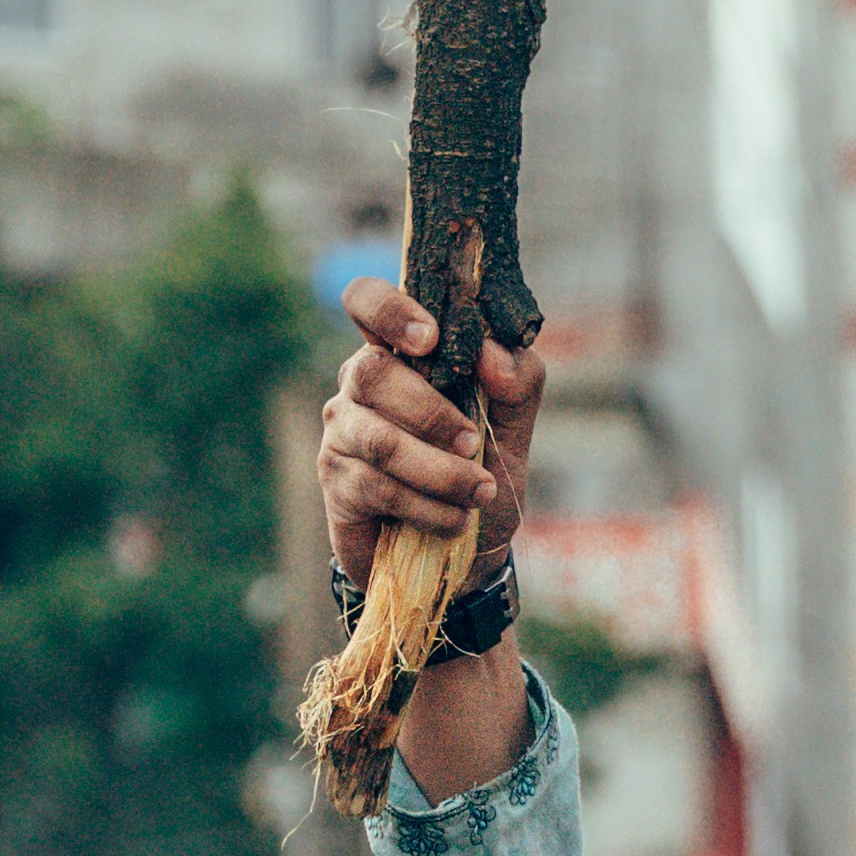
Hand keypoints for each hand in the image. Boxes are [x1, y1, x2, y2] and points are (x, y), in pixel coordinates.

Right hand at [320, 282, 543, 592]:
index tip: (430, 339)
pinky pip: (378, 487)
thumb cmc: (482, 476)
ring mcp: (341, 433)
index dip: (389, 308)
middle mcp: (358, 385)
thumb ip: (518, 383)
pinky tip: (452, 520)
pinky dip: (428, 507)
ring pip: (379, 438)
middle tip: (472, 443)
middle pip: (372, 371)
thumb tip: (491, 358)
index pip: (365, 300)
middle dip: (431, 411)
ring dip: (439, 470)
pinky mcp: (337, 482)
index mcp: (399, 353)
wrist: (464, 554)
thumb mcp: (515, 429)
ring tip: (477, 493)